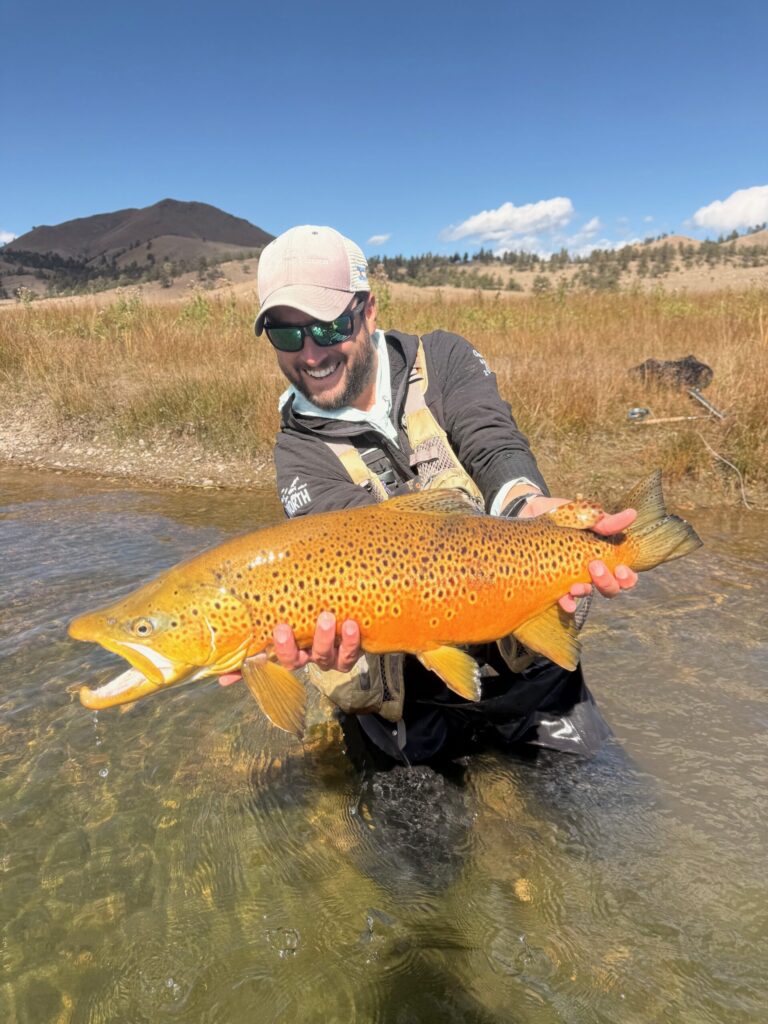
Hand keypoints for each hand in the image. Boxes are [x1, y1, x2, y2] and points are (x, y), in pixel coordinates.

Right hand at [217, 612, 361, 685]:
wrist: (358, 607)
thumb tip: (225, 649)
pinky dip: (351, 642)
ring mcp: (329, 655)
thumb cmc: (314, 607)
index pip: (264, 660)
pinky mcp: (351, 651)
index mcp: (288, 648)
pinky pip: (350, 653)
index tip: (244, 650)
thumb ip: (262, 624)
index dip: (252, 664)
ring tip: (326, 618)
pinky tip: (350, 624)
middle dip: (287, 648)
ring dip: (323, 640)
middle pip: (294, 661)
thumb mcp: (290, 610)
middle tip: (282, 628)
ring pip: (324, 657)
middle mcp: (306, 655)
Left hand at [520, 497, 638, 612]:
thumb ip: (606, 521)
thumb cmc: (565, 516)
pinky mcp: (555, 581)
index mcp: (605, 556)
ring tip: (577, 585)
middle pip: (610, 589)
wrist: (533, 513)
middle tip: (595, 567)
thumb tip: (632, 514)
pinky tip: (567, 602)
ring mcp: (574, 577)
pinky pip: (563, 597)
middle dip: (607, 583)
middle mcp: (592, 571)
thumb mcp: (586, 515)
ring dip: (586, 591)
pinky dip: (567, 602)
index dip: (627, 578)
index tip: (620, 569)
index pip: (624, 576)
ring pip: (588, 593)